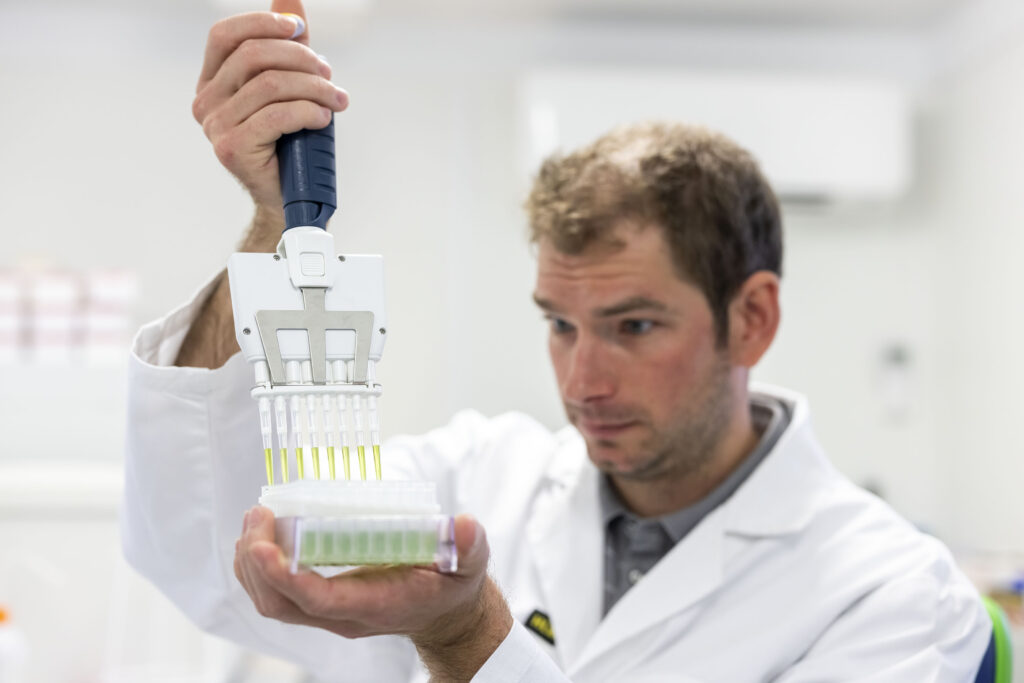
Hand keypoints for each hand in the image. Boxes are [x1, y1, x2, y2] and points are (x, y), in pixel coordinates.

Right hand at [192, 0, 348, 228]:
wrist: (290, 198)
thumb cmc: (290, 142)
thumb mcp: (289, 87)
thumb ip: (285, 45)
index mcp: (211, 83)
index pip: (225, 35)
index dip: (263, 23)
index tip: (299, 29)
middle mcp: (205, 103)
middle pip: (253, 56)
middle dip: (301, 58)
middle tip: (330, 75)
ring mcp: (215, 127)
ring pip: (271, 85)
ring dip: (315, 88)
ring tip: (337, 100)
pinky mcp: (233, 149)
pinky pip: (277, 116)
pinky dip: (308, 112)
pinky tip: (324, 118)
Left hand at [235, 506, 513, 680]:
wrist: (445, 613)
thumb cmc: (451, 584)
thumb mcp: (469, 562)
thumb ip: (468, 546)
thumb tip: (462, 526)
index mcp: (376, 604)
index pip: (320, 600)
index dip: (287, 576)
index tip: (267, 546)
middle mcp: (344, 615)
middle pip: (281, 604)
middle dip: (258, 563)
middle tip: (258, 515)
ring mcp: (328, 612)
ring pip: (271, 602)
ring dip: (252, 563)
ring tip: (254, 518)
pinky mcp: (320, 602)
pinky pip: (276, 593)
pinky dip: (258, 566)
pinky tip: (259, 535)